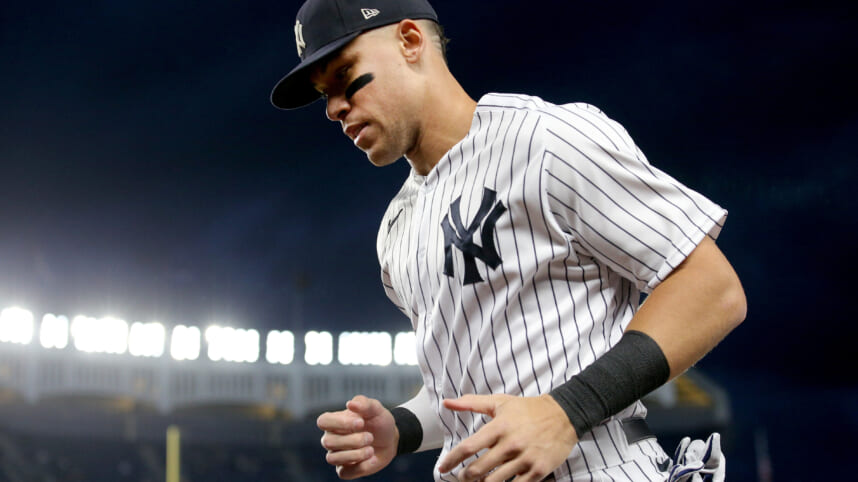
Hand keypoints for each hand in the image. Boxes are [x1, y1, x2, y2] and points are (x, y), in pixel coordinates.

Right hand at [317, 395, 397, 479]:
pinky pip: (344, 473)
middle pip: (328, 442)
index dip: (339, 423)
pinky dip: (360, 467)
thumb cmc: (379, 422)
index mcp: (335, 421)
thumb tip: (350, 404)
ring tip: (371, 449)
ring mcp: (337, 455)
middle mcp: (332, 438)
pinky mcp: (346, 469)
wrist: (390, 439)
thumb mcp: (376, 409)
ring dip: (355, 454)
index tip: (361, 422)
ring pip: (333, 458)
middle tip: (370, 437)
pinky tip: (373, 459)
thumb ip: (364, 404)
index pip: (323, 421)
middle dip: (352, 440)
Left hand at [438, 394, 577, 481]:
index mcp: (499, 427)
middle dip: (464, 477)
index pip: (468, 447)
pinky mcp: (538, 471)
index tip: (442, 468)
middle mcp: (510, 444)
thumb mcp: (499, 402)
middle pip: (477, 469)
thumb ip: (471, 403)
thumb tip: (447, 403)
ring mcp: (524, 459)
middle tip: (462, 478)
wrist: (564, 415)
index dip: (451, 460)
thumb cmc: (528, 409)